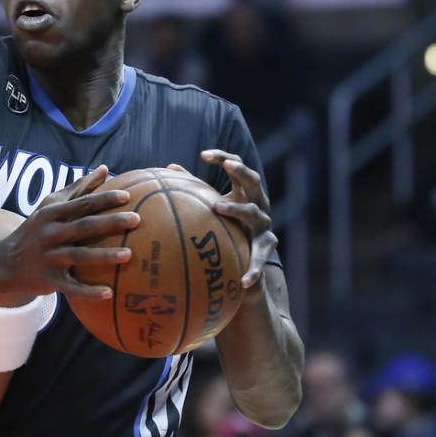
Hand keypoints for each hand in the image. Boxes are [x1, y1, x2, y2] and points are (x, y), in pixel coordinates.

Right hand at [0, 165, 139, 299]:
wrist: (4, 262)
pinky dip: (89, 291)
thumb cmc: (35, 230)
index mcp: (52, 214)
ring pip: (80, 257)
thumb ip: (78, 188)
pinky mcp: (50, 281)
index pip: (82, 203)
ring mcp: (50, 258)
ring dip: (104, 256)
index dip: (104, 199)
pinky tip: (109, 292)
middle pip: (84, 226)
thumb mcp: (50, 206)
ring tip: (129, 255)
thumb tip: (105, 169)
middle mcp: (50, 234)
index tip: (127, 196)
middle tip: (137, 219)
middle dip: (110, 222)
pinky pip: (72, 287)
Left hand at [198, 150, 277, 287]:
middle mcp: (257, 205)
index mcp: (243, 192)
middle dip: (241, 171)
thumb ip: (194, 187)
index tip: (203, 155)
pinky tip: (243, 281)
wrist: (247, 261)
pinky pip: (260, 256)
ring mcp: (264, 226)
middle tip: (227, 166)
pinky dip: (252, 268)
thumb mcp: (211, 207)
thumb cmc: (225, 228)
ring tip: (217, 207)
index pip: (236, 166)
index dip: (223, 157)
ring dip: (236, 208)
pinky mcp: (266, 247)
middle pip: (254, 181)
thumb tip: (169, 167)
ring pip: (253, 213)